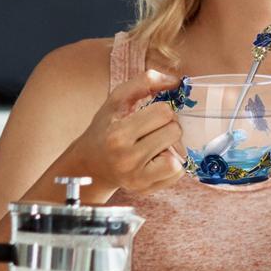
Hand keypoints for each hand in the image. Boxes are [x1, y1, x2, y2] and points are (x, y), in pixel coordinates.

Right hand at [70, 70, 185, 194]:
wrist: (90, 164)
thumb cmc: (105, 128)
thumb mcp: (117, 100)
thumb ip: (144, 82)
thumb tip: (176, 81)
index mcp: (118, 135)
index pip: (164, 112)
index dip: (161, 109)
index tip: (150, 114)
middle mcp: (127, 159)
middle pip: (174, 131)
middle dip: (168, 126)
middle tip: (152, 130)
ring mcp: (138, 178)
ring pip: (179, 154)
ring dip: (171, 146)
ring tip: (154, 145)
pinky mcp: (146, 190)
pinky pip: (178, 172)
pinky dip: (172, 163)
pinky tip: (156, 159)